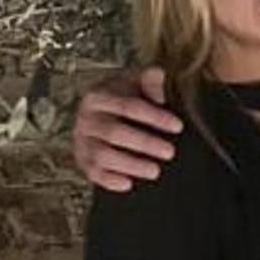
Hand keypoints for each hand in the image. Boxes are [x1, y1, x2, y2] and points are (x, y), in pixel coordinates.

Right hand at [72, 65, 181, 191]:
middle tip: (170, 152)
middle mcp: (85, 119)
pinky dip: (109, 180)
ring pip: (103, 155)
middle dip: (145, 143)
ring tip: (155, 171)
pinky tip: (128, 184)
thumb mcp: (133, 86)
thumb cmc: (121, 100)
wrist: (98, 117)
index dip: (154, 116)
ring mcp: (82, 142)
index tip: (178, 126)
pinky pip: (93, 173)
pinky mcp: (82, 161)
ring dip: (130, 164)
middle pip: (115, 132)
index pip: (128, 106)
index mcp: (97, 97)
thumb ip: (147, 81)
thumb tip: (158, 74)